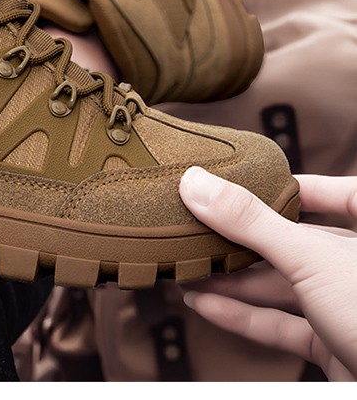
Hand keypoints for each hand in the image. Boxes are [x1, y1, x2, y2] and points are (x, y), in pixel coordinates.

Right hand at [178, 168, 356, 380]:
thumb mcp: (311, 258)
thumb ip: (252, 223)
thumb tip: (197, 184)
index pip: (342, 193)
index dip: (300, 186)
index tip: (257, 183)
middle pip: (299, 241)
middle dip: (246, 239)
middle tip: (200, 228)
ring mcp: (349, 309)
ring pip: (286, 285)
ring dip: (235, 280)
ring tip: (190, 269)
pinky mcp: (336, 346)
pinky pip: (285, 325)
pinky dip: (244, 316)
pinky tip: (207, 304)